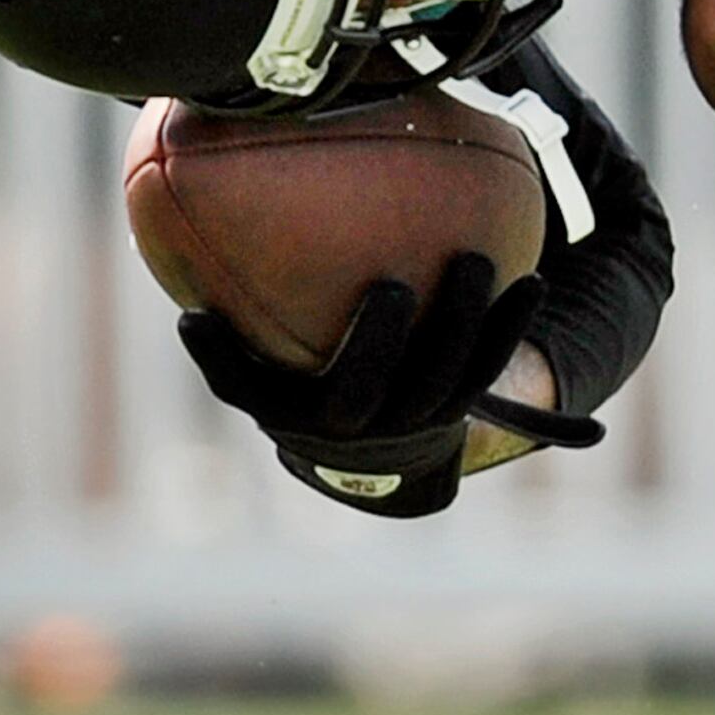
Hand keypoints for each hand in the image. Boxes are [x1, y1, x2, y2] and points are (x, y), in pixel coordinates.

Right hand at [180, 253, 597, 520]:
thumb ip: (224, 354)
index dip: (373, 344)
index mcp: (330, 420)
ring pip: (458, 374)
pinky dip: (510, 323)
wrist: (366, 454)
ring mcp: (427, 417)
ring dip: (476, 321)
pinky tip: (529, 277)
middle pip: (412, 382)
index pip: (355, 389)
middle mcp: (385, 424)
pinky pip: (491, 364)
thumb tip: (185, 313)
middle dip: (423, 330)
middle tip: (421, 274)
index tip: (387, 285)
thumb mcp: (256, 384)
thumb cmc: (295, 394)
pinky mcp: (464, 403)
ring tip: (480, 259)